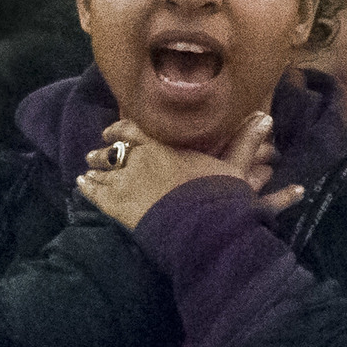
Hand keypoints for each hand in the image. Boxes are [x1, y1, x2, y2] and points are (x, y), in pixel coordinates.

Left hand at [76, 111, 303, 231]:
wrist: (203, 230)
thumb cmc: (219, 197)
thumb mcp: (235, 168)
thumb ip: (246, 141)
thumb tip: (265, 116)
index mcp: (163, 147)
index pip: (133, 129)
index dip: (121, 129)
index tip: (112, 130)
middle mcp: (140, 160)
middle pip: (114, 151)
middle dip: (104, 152)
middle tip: (95, 153)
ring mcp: (126, 184)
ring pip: (102, 171)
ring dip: (94, 170)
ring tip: (86, 170)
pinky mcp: (118, 208)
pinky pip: (96, 194)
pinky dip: (87, 188)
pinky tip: (81, 185)